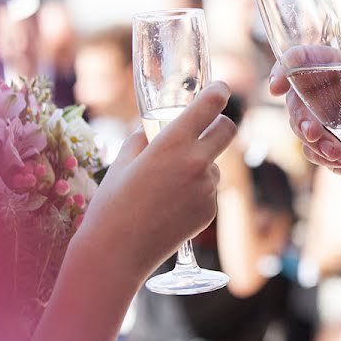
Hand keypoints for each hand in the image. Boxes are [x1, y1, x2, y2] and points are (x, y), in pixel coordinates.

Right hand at [74, 81, 237, 279]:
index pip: (209, 106)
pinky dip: (196, 191)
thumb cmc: (112, 203)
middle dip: (221, 123)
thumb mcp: (122, 161)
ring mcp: (207, 188)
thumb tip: (152, 129)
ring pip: (215, 164)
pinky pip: (209, 190)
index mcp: (173, 142)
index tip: (221, 88)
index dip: (219, 92)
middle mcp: (197, 162)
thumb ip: (142, 138)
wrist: (117, 252)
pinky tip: (170, 206)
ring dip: (201, 164)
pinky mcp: (210, 210)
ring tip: (166, 186)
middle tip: (208, 127)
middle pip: (229, 130)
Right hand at [269, 43, 340, 211]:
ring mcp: (330, 124)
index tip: (276, 84)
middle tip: (313, 132)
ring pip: (299, 125)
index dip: (286, 68)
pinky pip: (311, 150)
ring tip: (336, 151)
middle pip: (295, 97)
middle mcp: (334, 96)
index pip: (307, 61)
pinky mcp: (331, 149)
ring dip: (311, 139)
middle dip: (299, 116)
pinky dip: (322, 155)